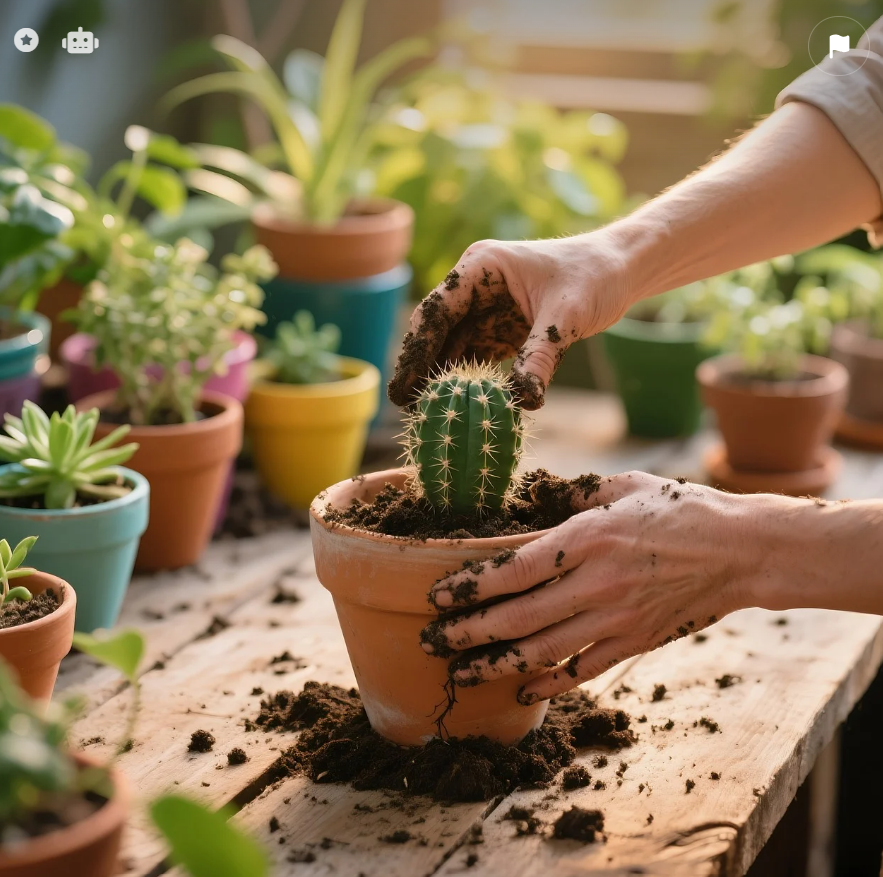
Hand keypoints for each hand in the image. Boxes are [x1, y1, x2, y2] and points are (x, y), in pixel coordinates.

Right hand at [387, 232, 633, 409]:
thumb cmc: (594, 277)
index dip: (416, 348)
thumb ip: (541, 356)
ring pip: (450, 347)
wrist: (619, 270)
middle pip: (435, 330)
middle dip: (419, 366)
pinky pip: (473, 357)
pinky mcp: (498, 329)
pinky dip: (465, 381)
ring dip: (439, 377)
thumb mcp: (567, 317)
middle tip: (403, 405)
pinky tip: (455, 407)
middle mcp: (475, 287)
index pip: (437, 310)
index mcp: (481, 268)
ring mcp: (484, 309)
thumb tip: (524, 402)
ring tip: (425, 413)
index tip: (404, 385)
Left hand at [420, 472, 779, 702]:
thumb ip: (574, 492)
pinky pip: (584, 669)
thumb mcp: (625, 485)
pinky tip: (523, 688)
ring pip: (543, 651)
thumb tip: (535, 495)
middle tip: (432, 642)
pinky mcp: (635, 640)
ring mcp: (616, 618)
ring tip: (462, 672)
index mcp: (587, 538)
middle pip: (517, 617)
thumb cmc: (682, 509)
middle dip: (468, 633)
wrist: (742, 550)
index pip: (513, 570)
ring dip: (497, 664)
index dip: (469, 588)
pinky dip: (550, 682)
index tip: (437, 598)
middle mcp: (595, 583)